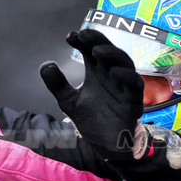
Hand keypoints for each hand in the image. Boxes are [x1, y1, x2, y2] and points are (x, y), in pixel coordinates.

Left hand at [40, 28, 143, 159]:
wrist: (106, 144)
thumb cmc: (92, 119)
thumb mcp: (69, 101)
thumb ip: (57, 84)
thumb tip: (46, 65)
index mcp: (97, 72)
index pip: (91, 48)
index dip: (83, 40)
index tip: (70, 37)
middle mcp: (111, 75)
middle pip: (108, 50)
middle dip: (98, 40)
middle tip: (84, 35)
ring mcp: (123, 86)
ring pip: (124, 62)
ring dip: (112, 54)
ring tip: (96, 51)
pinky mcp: (134, 100)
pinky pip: (134, 83)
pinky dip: (125, 76)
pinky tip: (113, 72)